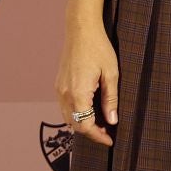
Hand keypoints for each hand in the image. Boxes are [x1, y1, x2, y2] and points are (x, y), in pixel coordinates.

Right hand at [55, 20, 119, 146]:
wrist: (81, 30)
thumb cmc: (99, 48)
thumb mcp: (112, 74)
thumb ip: (111, 99)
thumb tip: (112, 120)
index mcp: (78, 93)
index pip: (85, 125)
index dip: (98, 136)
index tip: (110, 140)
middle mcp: (65, 94)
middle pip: (75, 124)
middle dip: (91, 132)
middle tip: (108, 132)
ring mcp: (59, 89)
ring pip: (68, 117)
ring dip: (83, 123)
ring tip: (101, 123)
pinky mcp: (58, 84)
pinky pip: (65, 106)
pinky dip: (76, 113)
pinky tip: (90, 110)